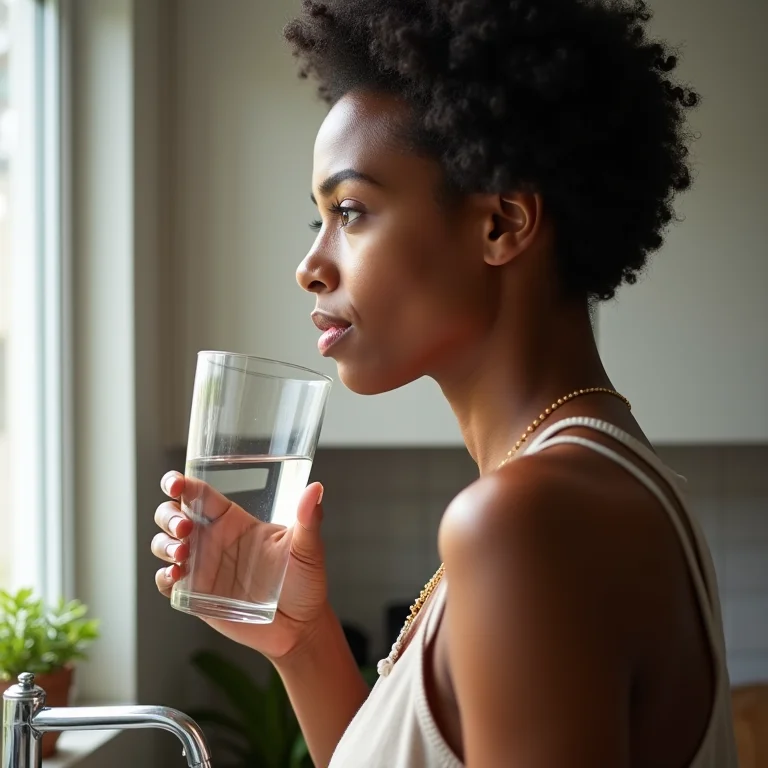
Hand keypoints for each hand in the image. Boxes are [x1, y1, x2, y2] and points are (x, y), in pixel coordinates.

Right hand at [151, 471, 328, 660]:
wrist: (300, 627)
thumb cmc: (305, 583)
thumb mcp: (307, 549)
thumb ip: (308, 519)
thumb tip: (316, 489)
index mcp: (234, 522)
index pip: (200, 495)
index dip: (182, 485)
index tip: (176, 484)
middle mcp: (213, 540)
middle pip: (173, 515)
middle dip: (169, 516)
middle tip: (184, 528)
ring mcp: (202, 568)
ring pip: (164, 545)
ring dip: (163, 544)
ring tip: (181, 554)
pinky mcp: (196, 596)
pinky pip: (167, 583)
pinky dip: (163, 576)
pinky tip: (176, 575)